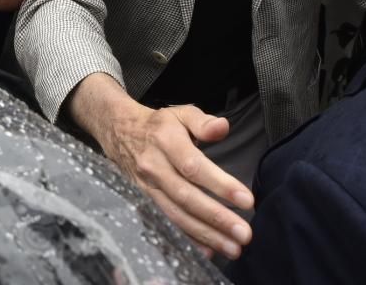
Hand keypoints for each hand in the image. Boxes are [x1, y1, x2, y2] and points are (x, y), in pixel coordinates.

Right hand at [94, 99, 253, 258]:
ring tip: (232, 248)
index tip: (247, 200)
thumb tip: (223, 127)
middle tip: (244, 234)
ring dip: (205, 234)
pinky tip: (207, 251)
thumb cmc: (160, 126)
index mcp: (165, 141)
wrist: (119, 132)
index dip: (220, 185)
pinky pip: (165, 222)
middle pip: (185, 196)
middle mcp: (153, 166)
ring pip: (176, 214)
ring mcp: (146, 186)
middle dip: (216, 217)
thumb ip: (203, 122)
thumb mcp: (180, 114)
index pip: (194, 166)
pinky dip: (186, 239)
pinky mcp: (143, 201)